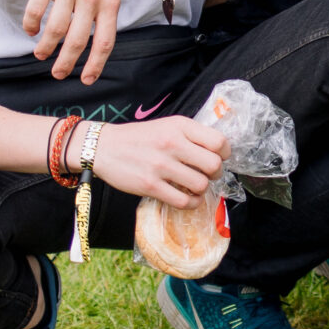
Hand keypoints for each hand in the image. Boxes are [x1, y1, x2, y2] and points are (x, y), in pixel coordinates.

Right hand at [25, 0, 120, 81]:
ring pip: (55, 28)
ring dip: (46, 47)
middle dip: (66, 62)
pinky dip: (32, 24)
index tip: (86, 79)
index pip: (105, 41)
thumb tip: (94, 38)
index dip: (95, 64)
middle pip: (78, 40)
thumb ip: (104, 9)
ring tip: (41, 54)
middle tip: (58, 73)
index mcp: (110, 0)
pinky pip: (37, 9)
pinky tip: (31, 30)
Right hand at [88, 116, 228, 208]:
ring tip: (194, 187)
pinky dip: (191, 203)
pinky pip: (183, 201)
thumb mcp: (167, 125)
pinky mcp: (150, 186)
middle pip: (214, 165)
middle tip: (207, 174)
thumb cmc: (139, 138)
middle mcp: (172, 143)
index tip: (219, 158)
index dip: (225, 153)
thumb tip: (217, 151)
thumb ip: (191, 135)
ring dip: (202, 190)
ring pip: (201, 185)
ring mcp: (161, 166)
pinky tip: (188, 198)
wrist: (103, 147)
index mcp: (179, 126)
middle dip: (215, 173)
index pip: (218, 141)